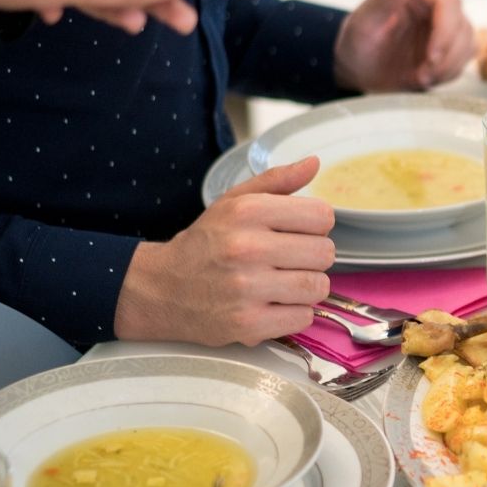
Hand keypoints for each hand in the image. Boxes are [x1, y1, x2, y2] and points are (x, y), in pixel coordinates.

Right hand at [113, 157, 334, 346]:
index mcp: (247, 212)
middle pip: (325, 253)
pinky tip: (272, 304)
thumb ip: (277, 180)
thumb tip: (314, 163)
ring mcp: (247, 288)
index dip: (316, 226)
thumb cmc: (206, 243)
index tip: (298, 232)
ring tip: (282, 283)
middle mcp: (247, 248)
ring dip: (306, 287)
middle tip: (288, 260)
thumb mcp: (234, 202)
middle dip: (313, 257)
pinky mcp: (248, 323)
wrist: (161, 289)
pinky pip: (303, 318)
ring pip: (318, 287)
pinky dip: (294, 313)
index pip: (322, 216)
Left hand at [333, 0, 473, 91]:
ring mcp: (446, 25)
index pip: (448, 2)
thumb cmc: (357, 42)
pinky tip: (424, 78)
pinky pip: (464, 60)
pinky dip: (447, 74)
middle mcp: (435, 3)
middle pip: (462, 25)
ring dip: (448, 67)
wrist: (358, 69)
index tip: (431, 57)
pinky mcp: (450, 46)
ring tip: (420, 78)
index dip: (446, 31)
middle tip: (423, 75)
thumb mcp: (364, 21)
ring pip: (469, 43)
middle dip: (447, 56)